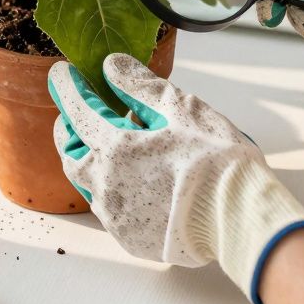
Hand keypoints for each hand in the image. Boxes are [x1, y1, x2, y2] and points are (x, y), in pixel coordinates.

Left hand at [48, 54, 303, 303]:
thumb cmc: (217, 162)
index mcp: (115, 147)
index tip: (62, 73)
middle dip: (69, 126)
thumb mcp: (182, 109)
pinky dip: (107, 185)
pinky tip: (126, 178)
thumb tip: (111, 66)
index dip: (67, 87)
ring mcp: (115, 214)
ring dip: (86, 157)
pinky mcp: (128, 237)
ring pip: (84, 181)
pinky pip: (106, 207)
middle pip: (70, 150)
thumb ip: (140, 85)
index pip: (77, 109)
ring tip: (101, 142)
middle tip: (76, 110)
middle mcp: (105, 183)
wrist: (241, 220)